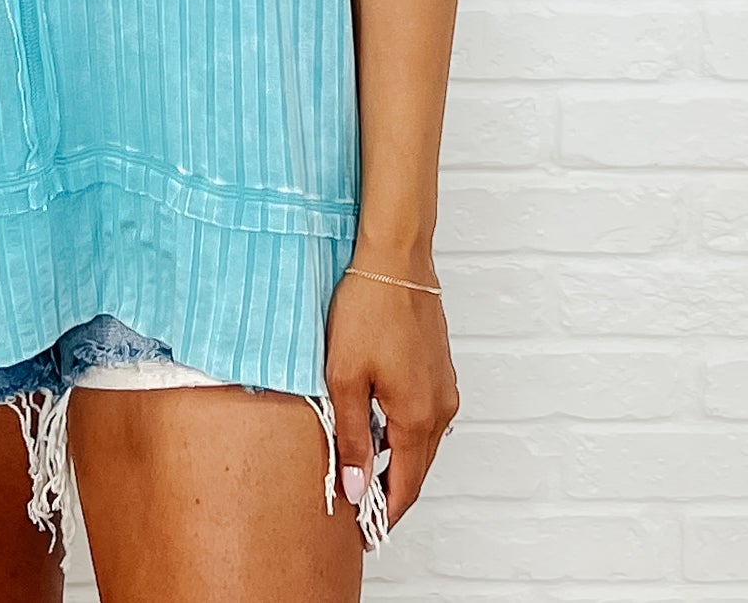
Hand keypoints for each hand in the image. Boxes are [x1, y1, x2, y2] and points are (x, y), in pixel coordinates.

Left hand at [322, 261, 458, 543]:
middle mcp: (439, 408)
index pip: (405, 486)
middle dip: (391, 491)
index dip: (384, 513)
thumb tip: (354, 487)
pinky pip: (425, 416)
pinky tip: (379, 424)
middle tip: (360, 507)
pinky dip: (405, 432)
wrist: (395, 258)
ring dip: (398, 460)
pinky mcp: (439, 369)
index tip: (364, 531)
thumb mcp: (345, 378)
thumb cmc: (368, 310)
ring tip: (364, 468)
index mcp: (417, 417)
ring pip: (422, 442)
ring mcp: (444, 387)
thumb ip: (352, 437)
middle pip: (417, 468)